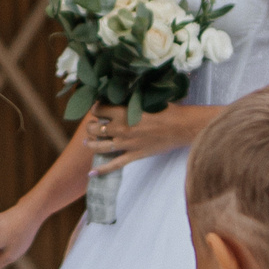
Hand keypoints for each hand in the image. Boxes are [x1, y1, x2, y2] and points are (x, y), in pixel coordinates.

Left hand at [86, 103, 206, 168]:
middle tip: (94, 125)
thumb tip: (120, 95)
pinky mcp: (133, 155)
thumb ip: (130, 99)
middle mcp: (120, 129)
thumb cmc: (167, 109)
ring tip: (87, 142)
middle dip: (91, 126)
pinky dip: (102, 170)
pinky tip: (91, 173)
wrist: (181, 127)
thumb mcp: (145, 99)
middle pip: (95, 128)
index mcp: (122, 113)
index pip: (98, 109)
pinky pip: (114, 165)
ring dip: (90, 143)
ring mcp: (125, 144)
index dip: (96, 108)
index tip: (99, 108)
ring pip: (99, 146)